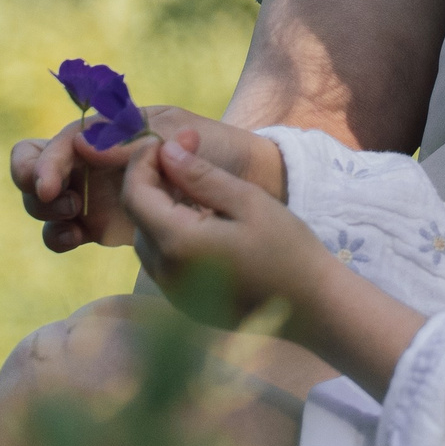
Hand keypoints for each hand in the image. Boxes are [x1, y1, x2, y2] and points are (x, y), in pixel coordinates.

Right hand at [13, 107, 288, 254]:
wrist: (246, 182)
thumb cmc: (216, 148)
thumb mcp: (182, 136)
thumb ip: (135, 143)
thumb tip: (82, 143)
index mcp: (109, 129)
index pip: (59, 140)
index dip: (44, 161)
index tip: (50, 186)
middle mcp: (94, 158)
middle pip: (35, 167)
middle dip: (33, 184)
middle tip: (60, 202)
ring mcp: (95, 191)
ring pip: (43, 201)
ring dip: (44, 212)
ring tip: (73, 226)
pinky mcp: (101, 224)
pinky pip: (63, 231)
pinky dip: (58, 236)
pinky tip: (74, 240)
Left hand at [120, 132, 326, 320]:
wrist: (310, 305)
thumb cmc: (286, 248)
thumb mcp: (248, 201)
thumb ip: (202, 176)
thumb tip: (166, 150)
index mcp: (178, 243)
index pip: (135, 194)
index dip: (143, 162)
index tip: (169, 140)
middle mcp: (164, 271)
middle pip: (139, 216)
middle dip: (155, 180)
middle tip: (189, 152)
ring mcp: (172, 291)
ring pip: (148, 238)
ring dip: (162, 206)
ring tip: (198, 185)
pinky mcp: (183, 302)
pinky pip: (163, 259)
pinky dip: (172, 232)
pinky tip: (204, 220)